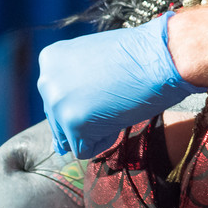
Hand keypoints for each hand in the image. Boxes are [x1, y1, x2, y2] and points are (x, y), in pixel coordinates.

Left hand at [37, 12, 205, 158]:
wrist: (162, 57)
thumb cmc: (136, 58)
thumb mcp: (92, 66)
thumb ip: (71, 94)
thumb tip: (56, 146)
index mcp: (49, 60)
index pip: (57, 100)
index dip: (86, 100)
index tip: (105, 85)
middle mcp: (45, 80)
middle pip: (59, 121)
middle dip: (87, 116)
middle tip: (112, 96)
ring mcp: (57, 102)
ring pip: (71, 138)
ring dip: (95, 128)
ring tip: (115, 102)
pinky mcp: (72, 123)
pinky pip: (84, 150)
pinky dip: (104, 140)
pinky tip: (118, 113)